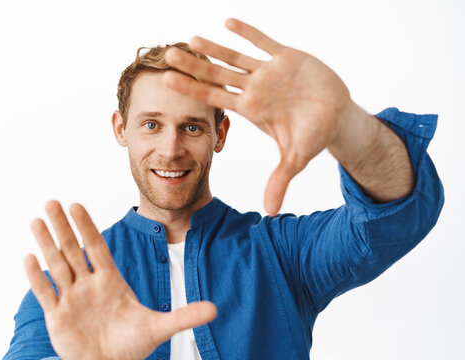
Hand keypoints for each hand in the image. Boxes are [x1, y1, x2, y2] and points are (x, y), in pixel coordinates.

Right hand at [24, 200, 216, 359]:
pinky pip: (46, 292)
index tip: (76, 204)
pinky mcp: (58, 318)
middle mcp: (88, 285)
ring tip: (36, 219)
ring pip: (56, 265)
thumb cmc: (132, 346)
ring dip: (46, 243)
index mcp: (110, 281)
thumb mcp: (160, 328)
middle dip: (63, 227)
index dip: (87, 226)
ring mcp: (72, 299)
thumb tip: (215, 309)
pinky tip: (29, 257)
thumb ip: (185, 316)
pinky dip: (37, 277)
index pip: (97, 247)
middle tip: (52, 202)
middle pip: (73, 249)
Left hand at [163, 18, 353, 215]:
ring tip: (192, 39)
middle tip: (167, 55)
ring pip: (236, 57)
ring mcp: (269, 72)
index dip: (191, 89)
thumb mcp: (295, 158)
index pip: (215, 97)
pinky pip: (264, 41)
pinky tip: (228, 22)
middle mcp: (255, 89)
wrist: (337, 117)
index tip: (166, 81)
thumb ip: (280, 180)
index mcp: (251, 109)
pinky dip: (248, 32)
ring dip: (215, 48)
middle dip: (193, 66)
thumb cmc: (313, 136)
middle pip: (218, 75)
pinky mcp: (288, 58)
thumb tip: (269, 212)